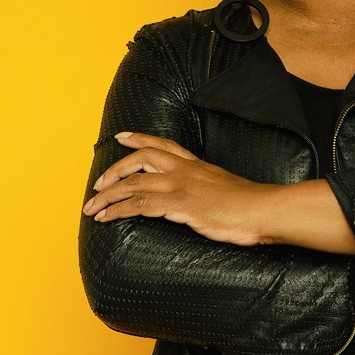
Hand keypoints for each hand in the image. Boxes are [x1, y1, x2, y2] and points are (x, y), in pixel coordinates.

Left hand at [82, 132, 273, 245]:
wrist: (263, 210)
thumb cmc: (250, 205)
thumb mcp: (226, 188)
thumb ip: (209, 188)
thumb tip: (201, 198)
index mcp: (196, 165)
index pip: (163, 144)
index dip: (139, 139)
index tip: (121, 137)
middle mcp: (184, 171)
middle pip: (141, 159)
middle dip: (115, 170)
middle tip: (98, 184)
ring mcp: (180, 186)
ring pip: (133, 183)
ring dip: (107, 196)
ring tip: (92, 208)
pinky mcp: (178, 205)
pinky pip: (139, 204)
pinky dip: (117, 210)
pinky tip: (107, 218)